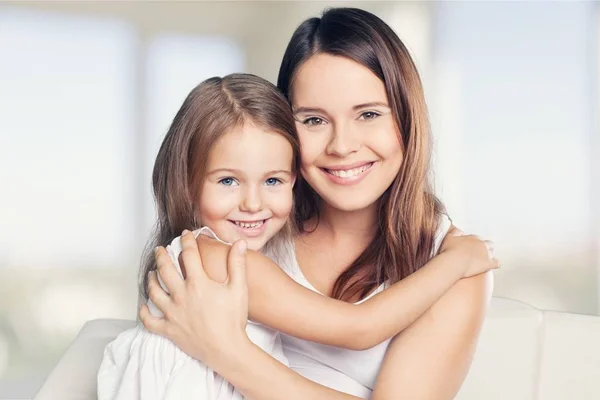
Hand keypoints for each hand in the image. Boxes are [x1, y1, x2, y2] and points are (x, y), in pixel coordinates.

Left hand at [139, 230, 249, 368]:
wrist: (227, 349)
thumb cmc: (233, 320)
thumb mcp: (239, 289)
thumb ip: (237, 264)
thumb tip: (239, 243)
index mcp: (198, 283)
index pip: (189, 255)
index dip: (187, 241)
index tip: (185, 235)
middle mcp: (181, 295)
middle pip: (165, 270)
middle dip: (162, 256)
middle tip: (160, 249)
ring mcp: (172, 313)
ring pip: (154, 292)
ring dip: (151, 280)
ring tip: (151, 272)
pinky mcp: (168, 329)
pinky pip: (150, 320)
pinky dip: (144, 313)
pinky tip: (143, 306)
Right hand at [440, 227, 499, 277]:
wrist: (453, 262)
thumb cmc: (450, 251)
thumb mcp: (449, 237)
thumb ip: (455, 232)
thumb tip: (459, 230)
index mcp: (474, 238)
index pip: (479, 239)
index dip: (475, 244)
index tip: (471, 248)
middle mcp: (482, 244)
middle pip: (489, 244)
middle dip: (486, 248)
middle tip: (479, 254)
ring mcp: (486, 253)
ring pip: (493, 253)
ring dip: (489, 255)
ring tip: (484, 260)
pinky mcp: (489, 263)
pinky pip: (497, 263)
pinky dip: (495, 264)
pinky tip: (490, 266)